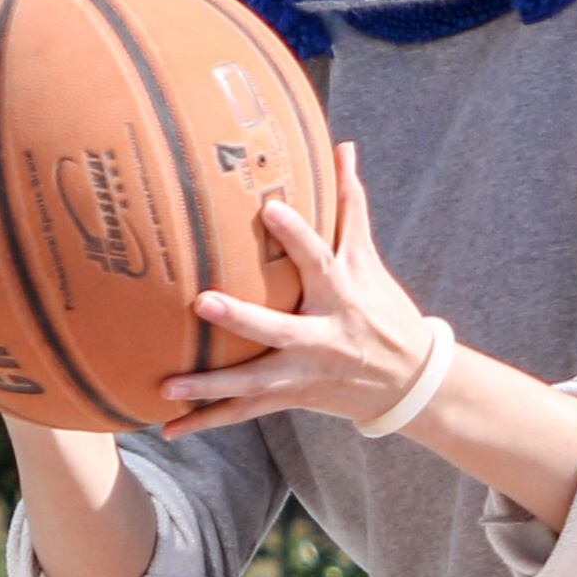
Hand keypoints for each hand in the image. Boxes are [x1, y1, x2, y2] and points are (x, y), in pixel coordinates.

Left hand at [158, 142, 434, 435]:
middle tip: (203, 302)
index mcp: (342, 297)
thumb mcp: (370, 260)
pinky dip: (207, 422)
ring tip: (168, 385)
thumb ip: (351, 204)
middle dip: (243, 319)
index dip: (298, 236)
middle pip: (279, 329)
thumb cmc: (383, 310)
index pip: (319, 262)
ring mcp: (304, 374)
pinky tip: (168, 429)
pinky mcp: (291, 398)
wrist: (408, 382)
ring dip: (210, 387)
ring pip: (254, 383)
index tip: (270, 208)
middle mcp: (323, 338)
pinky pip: (244, 413)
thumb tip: (344, 147)